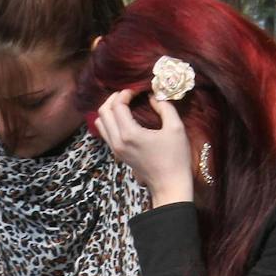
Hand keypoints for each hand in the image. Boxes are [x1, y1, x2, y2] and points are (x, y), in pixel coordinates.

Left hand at [92, 89, 194, 205]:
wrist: (169, 185)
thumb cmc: (176, 157)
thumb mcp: (175, 128)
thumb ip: (164, 107)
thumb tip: (153, 96)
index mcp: (130, 134)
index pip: (117, 105)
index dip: (126, 93)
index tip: (138, 90)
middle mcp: (117, 141)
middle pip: (103, 112)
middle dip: (114, 98)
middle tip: (129, 94)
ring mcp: (115, 149)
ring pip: (100, 122)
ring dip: (109, 109)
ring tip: (125, 104)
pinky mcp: (117, 154)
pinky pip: (105, 132)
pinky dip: (110, 121)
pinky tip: (124, 117)